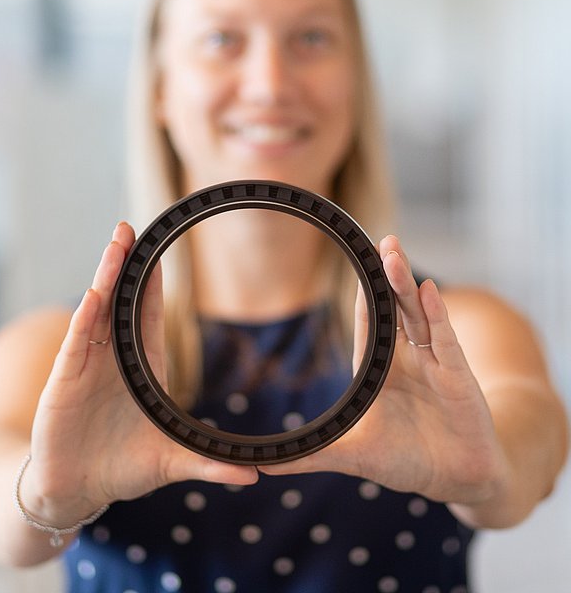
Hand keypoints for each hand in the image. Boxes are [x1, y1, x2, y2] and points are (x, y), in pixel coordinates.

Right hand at [23, 222, 257, 528]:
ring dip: (106, 276)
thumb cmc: (123, 468)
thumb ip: (209, 465)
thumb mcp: (172, 462)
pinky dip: (86, 315)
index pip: (148, 314)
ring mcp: (88, 365)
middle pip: (120, 301)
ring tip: (115, 241)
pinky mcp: (66, 380)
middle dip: (125, 264)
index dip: (152, 283)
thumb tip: (253, 477)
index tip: (161, 251)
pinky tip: (95, 291)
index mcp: (143, 368)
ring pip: (98, 310)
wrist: (78, 490)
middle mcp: (114, 359)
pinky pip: (77, 340)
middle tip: (131, 228)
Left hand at [260, 235, 507, 507]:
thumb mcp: (352, 456)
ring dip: (406, 284)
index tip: (354, 256)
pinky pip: (446, 339)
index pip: (368, 321)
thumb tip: (260, 466)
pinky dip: (437, 314)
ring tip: (393, 253)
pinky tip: (429, 290)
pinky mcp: (458, 376)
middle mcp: (407, 358)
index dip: (363, 291)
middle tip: (381, 240)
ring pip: (418, 314)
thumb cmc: (406, 461)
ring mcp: (434, 363)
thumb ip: (310, 456)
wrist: (459, 479)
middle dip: (387, 274)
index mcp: (380, 370)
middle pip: (395, 307)